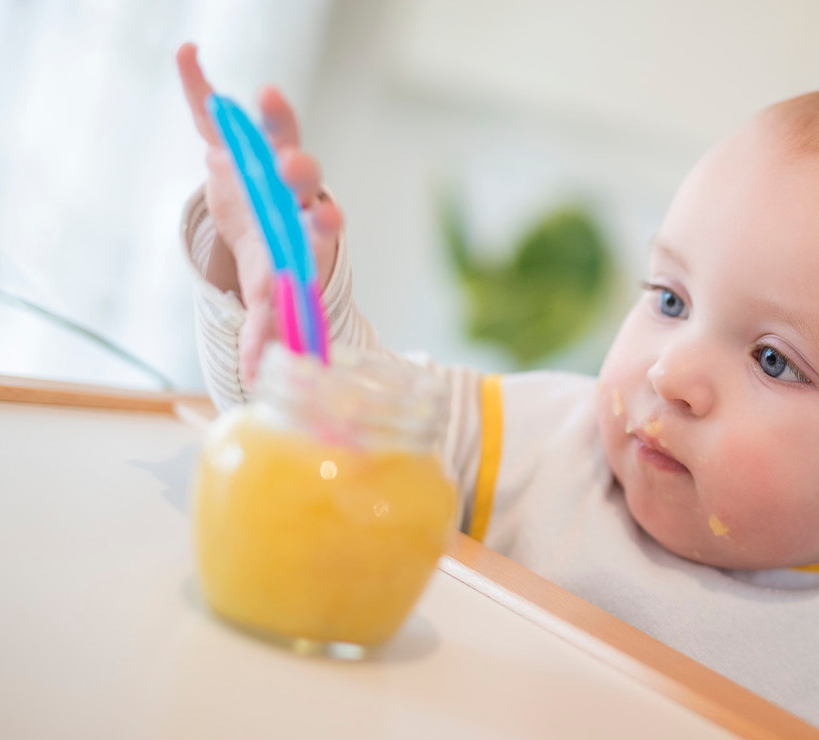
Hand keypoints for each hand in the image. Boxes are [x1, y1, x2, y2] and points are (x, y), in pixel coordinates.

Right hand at [176, 42, 341, 383]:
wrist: (259, 219)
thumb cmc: (273, 258)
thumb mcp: (267, 294)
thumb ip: (264, 328)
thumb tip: (254, 376)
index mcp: (305, 227)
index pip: (322, 223)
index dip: (324, 221)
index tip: (327, 220)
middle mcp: (294, 190)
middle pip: (304, 176)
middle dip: (301, 171)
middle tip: (295, 164)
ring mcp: (265, 159)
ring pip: (277, 133)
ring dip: (274, 117)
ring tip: (265, 95)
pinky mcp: (232, 139)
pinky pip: (214, 108)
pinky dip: (199, 83)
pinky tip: (188, 56)